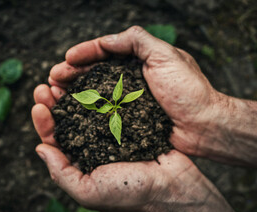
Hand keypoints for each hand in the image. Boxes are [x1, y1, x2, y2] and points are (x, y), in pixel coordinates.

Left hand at [31, 75, 252, 211]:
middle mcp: (94, 145)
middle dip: (55, 103)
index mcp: (81, 162)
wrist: (171, 186)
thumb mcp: (88, 192)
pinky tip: (91, 79)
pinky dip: (98, 91)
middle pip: (68, 120)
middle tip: (45, 86)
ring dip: (73, 93)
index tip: (38, 105)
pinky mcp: (129, 121)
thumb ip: (61, 173)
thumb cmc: (130, 193)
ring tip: (62, 78)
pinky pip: (110, 103)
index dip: (44, 122)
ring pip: (86, 108)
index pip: (56, 140)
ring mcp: (112, 131)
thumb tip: (39, 148)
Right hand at [48, 26, 224, 156]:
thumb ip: (137, 40)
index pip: (105, 53)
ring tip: (54, 94)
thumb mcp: (166, 55)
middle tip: (52, 79)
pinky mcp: (128, 122)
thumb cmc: (189, 90)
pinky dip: (85, 112)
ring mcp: (128, 101)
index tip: (66, 60)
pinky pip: (102, 114)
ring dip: (73, 92)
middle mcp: (130, 80)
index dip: (84, 54)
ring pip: (94, 93)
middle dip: (72, 74)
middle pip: (94, 73)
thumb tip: (104, 40)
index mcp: (138, 62)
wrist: (204, 126)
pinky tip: (71, 112)